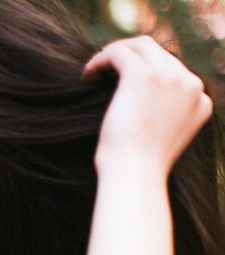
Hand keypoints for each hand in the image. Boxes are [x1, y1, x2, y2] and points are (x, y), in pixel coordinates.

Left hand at [84, 35, 212, 172]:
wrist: (134, 175)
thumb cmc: (137, 168)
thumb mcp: (160, 141)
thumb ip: (161, 118)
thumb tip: (138, 106)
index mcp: (200, 102)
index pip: (175, 74)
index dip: (148, 74)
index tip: (123, 85)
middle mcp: (190, 86)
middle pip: (161, 55)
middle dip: (132, 58)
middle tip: (106, 70)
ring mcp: (169, 78)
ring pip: (141, 45)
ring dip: (117, 52)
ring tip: (95, 67)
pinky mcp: (143, 75)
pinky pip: (120, 52)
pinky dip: (101, 58)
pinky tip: (87, 73)